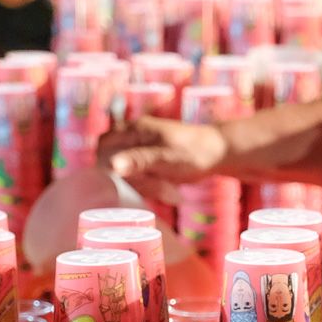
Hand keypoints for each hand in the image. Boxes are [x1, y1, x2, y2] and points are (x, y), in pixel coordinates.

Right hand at [101, 115, 229, 194]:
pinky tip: (169, 191)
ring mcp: (139, 151)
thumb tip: (112, 166)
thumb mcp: (167, 157)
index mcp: (133, 130)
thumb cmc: (194, 151)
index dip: (111, 169)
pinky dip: (151, 189)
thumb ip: (139, 161)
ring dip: (144, 187)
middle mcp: (132, 138)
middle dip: (132, 181)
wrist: (218, 153)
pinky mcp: (147, 164)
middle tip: (157, 186)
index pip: (104, 149)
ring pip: (125, 175)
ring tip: (169, 189)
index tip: (132, 181)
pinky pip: (137, 180)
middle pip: (112, 164)